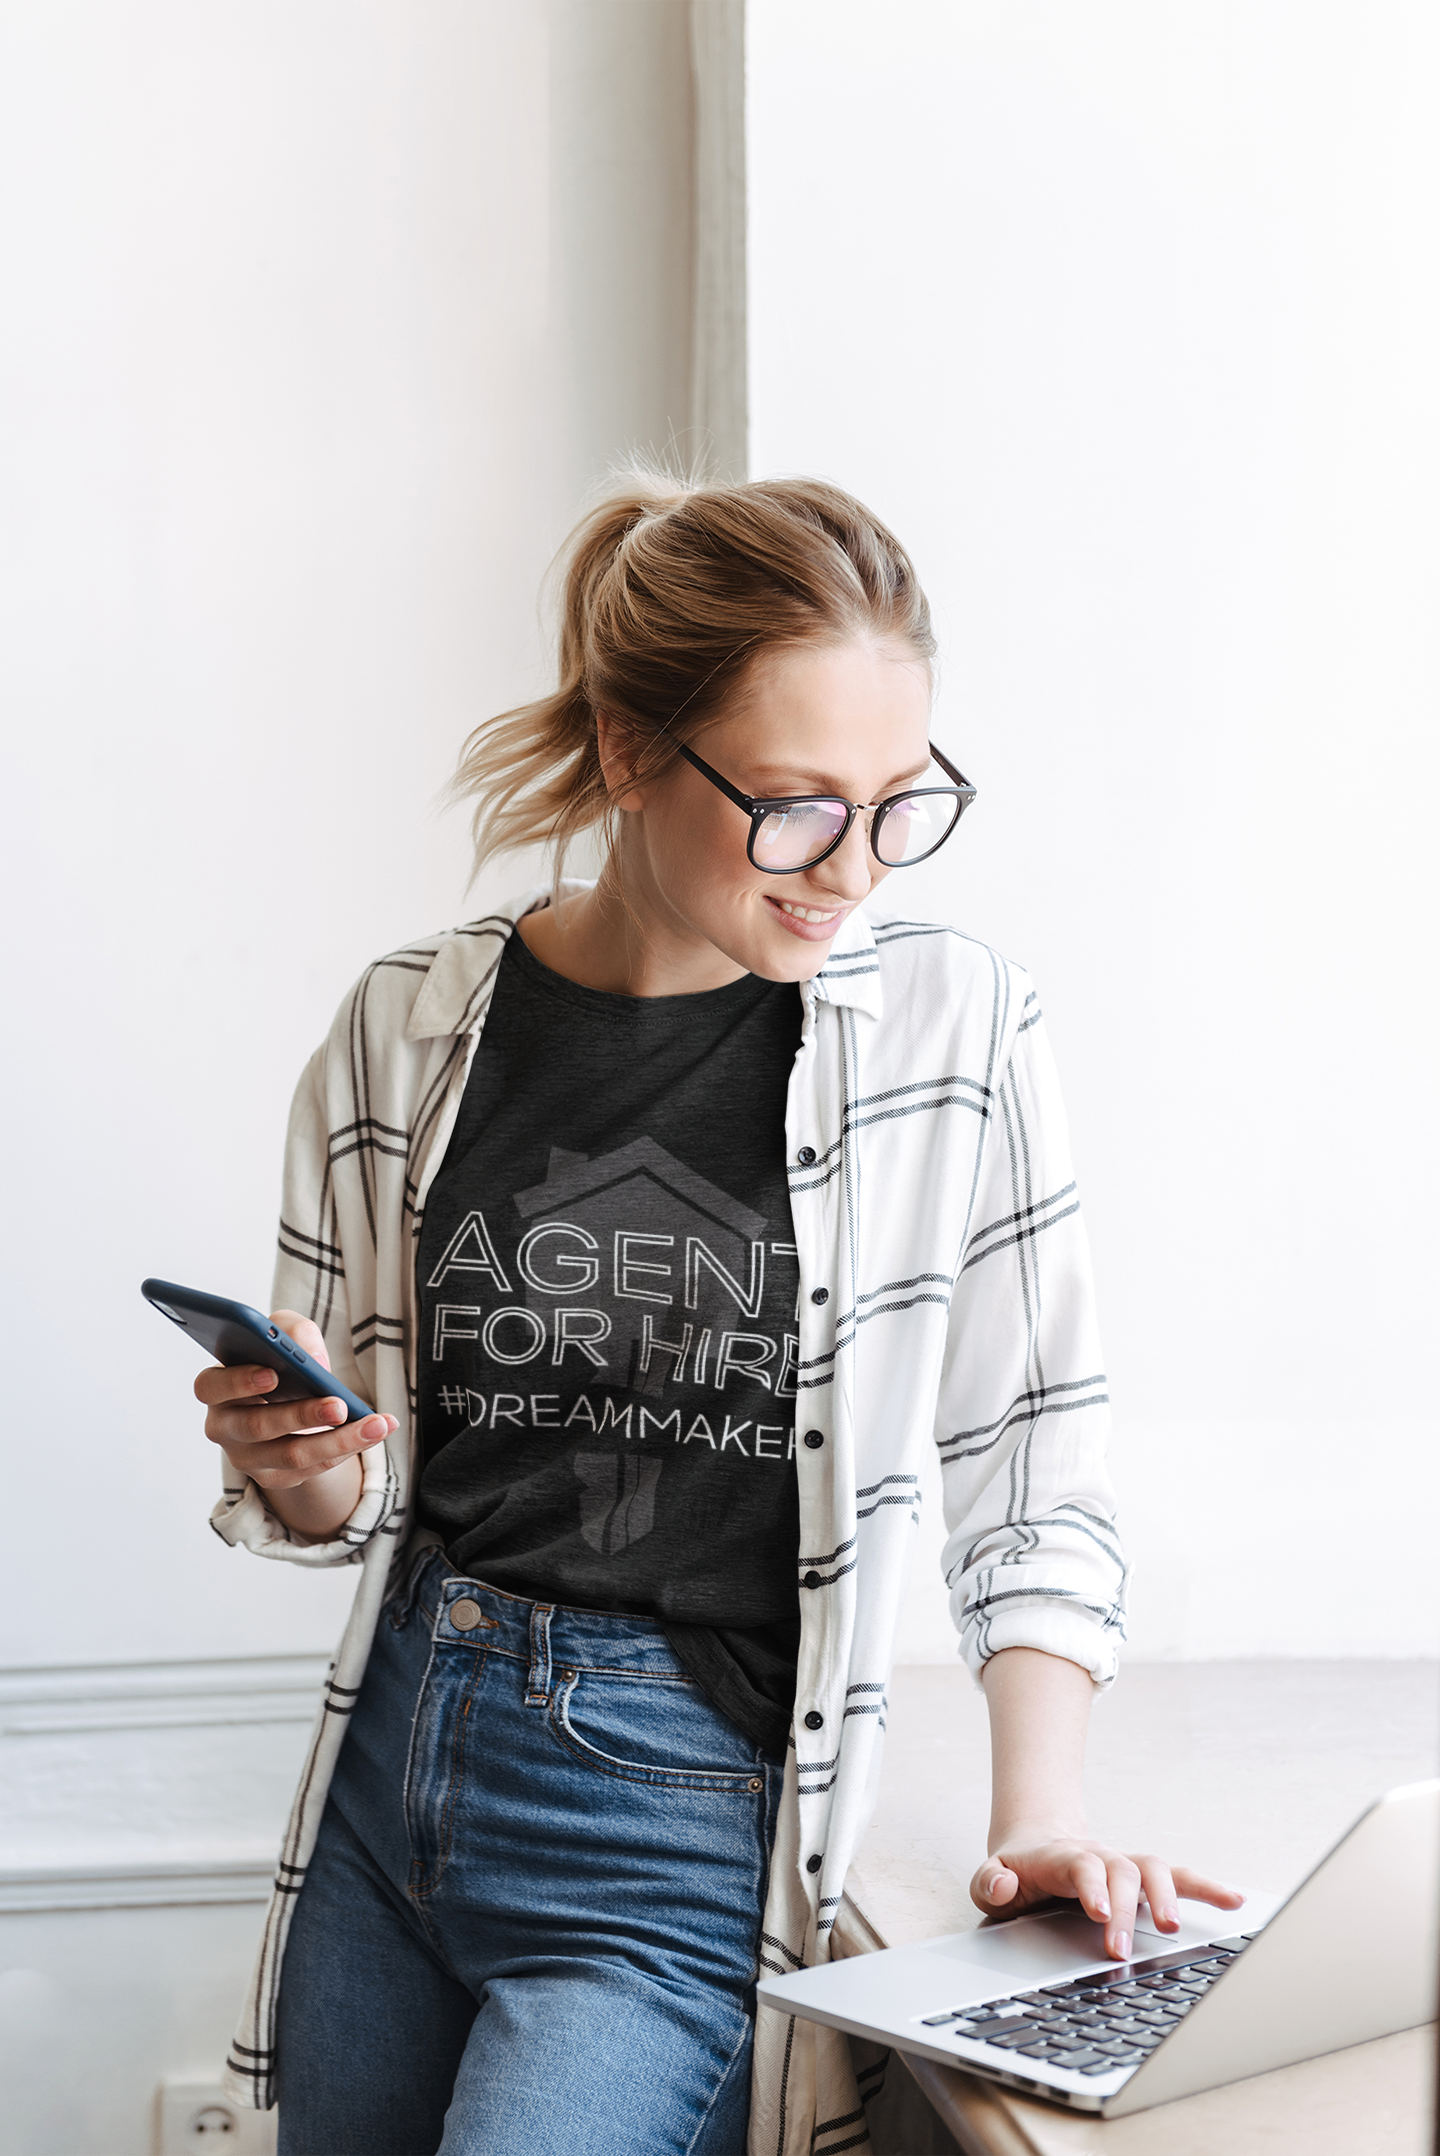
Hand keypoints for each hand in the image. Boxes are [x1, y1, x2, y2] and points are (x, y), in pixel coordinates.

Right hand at [195, 1309, 394, 1537]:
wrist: (285, 1399)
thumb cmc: (278, 1359)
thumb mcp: (283, 1333)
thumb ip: (291, 1331)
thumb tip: (314, 1361)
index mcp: (216, 1388)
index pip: (210, 1386)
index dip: (238, 1381)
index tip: (273, 1374)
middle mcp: (223, 1427)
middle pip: (257, 1426)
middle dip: (302, 1415)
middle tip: (339, 1405)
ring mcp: (246, 1458)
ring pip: (292, 1455)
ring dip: (338, 1440)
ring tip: (375, 1424)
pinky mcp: (273, 1477)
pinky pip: (312, 1469)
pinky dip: (347, 1449)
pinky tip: (376, 1431)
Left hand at [970, 1830, 1243, 1963]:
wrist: (1035, 1847)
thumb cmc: (1015, 1873)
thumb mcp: (990, 1879)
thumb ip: (990, 1882)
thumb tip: (1004, 1882)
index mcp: (1061, 1858)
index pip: (1080, 1865)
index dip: (1091, 1886)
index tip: (1098, 1912)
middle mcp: (1099, 1857)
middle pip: (1119, 1872)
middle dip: (1123, 1911)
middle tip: (1119, 1950)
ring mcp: (1123, 1866)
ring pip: (1153, 1869)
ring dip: (1167, 1895)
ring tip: (1173, 1925)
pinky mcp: (1143, 1879)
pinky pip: (1179, 1877)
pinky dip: (1206, 1888)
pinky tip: (1232, 1901)